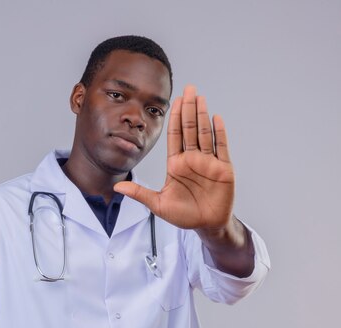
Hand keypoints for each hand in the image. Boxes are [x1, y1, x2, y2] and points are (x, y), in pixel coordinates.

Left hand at [114, 85, 234, 229]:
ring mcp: (208, 162)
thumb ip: (139, 194)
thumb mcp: (158, 204)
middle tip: (189, 89)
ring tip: (200, 97)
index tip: (174, 101)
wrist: (206, 226)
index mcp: (176, 164)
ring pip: (204, 134)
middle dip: (189, 109)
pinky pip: (221, 147)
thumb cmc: (184, 215)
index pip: (175, 136)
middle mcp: (192, 159)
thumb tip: (117, 187)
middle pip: (190, 129)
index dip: (175, 118)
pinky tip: (216, 119)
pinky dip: (219, 133)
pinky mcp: (223, 169)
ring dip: (202, 116)